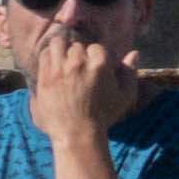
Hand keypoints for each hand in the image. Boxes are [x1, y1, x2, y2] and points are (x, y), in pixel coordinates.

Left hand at [19, 0, 143, 124]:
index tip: (94, 67)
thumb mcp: (125, 95)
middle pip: (77, 46)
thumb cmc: (104, 115)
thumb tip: (134, 53)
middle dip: (79, 54)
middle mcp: (79, 62)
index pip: (97, 48)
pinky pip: (44, 55)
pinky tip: (54, 67)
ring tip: (65, 62)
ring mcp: (59, 69)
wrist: (76, 133)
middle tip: (79, 67)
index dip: (96, 57)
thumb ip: (130, 72)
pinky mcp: (44, 77)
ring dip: (62, 50)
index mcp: (100, 64)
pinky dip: (49, 57)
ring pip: (58, 44)